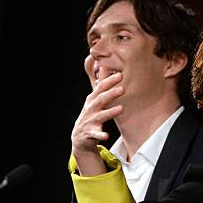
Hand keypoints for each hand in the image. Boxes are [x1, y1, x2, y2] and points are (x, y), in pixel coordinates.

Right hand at [71, 57, 123, 174]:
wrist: (80, 136)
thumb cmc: (91, 114)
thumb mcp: (95, 98)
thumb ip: (101, 83)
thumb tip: (105, 65)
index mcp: (93, 99)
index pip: (101, 88)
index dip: (110, 81)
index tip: (120, 75)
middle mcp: (91, 108)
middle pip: (101, 99)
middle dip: (111, 94)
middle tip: (123, 89)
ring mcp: (90, 120)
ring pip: (100, 116)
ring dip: (110, 112)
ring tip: (121, 109)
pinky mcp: (90, 133)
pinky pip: (96, 134)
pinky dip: (100, 135)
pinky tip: (106, 136)